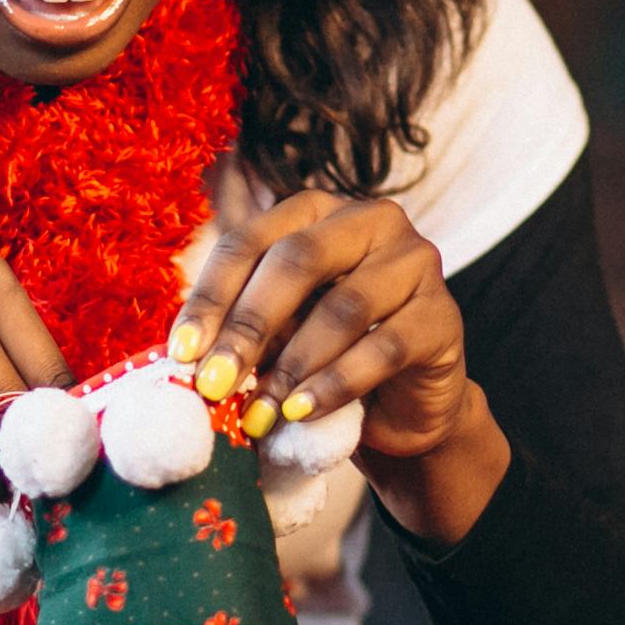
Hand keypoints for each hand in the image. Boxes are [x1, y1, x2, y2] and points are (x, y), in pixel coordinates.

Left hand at [168, 193, 473, 463]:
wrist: (400, 410)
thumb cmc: (325, 361)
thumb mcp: (275, 337)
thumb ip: (241, 331)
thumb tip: (189, 357)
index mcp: (314, 212)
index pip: (250, 240)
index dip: (211, 297)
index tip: (181, 354)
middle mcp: (369, 221)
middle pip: (297, 260)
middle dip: (248, 326)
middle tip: (215, 384)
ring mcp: (414, 262)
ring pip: (343, 306)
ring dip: (293, 364)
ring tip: (261, 410)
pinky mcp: (442, 315)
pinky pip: (384, 346)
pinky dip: (336, 384)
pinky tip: (302, 411)